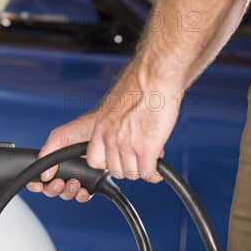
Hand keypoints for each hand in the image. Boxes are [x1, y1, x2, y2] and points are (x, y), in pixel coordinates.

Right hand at [26, 112, 96, 202]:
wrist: (103, 129)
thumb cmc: (82, 129)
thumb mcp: (59, 137)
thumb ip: (47, 154)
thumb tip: (44, 175)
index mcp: (53, 161)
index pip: (40, 178)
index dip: (37, 185)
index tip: (39, 186)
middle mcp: (65, 170)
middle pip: (52, 189)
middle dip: (54, 189)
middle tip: (60, 182)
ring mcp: (78, 176)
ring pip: (67, 194)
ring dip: (68, 192)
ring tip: (74, 182)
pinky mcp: (91, 181)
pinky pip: (83, 195)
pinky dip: (82, 196)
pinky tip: (83, 190)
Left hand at [86, 63, 176, 182]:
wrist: (154, 76)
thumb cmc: (140, 86)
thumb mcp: (116, 107)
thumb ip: (115, 125)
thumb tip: (122, 135)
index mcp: (101, 127)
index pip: (94, 160)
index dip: (107, 164)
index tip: (118, 160)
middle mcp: (111, 138)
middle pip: (114, 170)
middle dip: (128, 168)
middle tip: (139, 160)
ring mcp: (127, 145)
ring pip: (132, 174)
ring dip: (142, 170)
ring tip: (150, 159)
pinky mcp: (146, 148)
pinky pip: (148, 173)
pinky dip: (153, 174)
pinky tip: (157, 170)